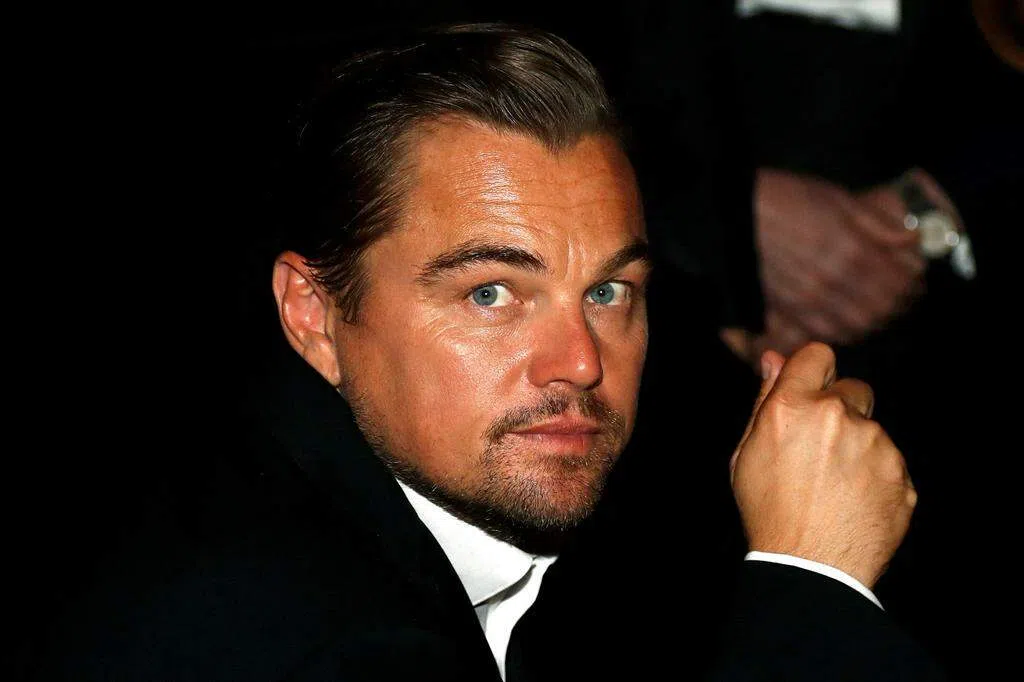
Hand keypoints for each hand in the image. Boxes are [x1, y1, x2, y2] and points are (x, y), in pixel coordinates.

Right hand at [721, 168, 927, 361]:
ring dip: (874, 320)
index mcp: (851, 249)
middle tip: (903, 296)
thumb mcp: (838, 200)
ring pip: (856, 325)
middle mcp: (833, 280)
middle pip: (881, 307)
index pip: (898, 279)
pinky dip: (842, 331)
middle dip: (899, 303)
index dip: (913, 281)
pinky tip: (847, 321)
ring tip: (878, 309)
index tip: (916, 276)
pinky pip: (824, 332)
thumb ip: (877, 224)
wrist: (736, 213)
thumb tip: (910, 239)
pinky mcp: (788, 308)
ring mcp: (809, 299)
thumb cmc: (786, 198)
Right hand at [730, 343, 916, 588]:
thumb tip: (773, 359)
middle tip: (819, 450)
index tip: (809, 390)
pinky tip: (853, 504)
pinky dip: (875, 478)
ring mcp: (876, 446)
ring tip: (833, 488)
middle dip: (839, 410)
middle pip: (851, 388)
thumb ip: (765, 400)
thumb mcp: (748, 453)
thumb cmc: (768, 510)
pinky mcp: (901, 475)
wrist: (811, 568)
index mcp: (793, 407)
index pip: (817, 355)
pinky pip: (890, 464)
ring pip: (871, 430)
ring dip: (857, 448)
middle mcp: (838, 417)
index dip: (812, 371)